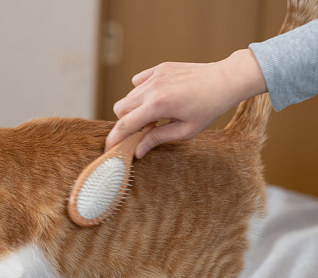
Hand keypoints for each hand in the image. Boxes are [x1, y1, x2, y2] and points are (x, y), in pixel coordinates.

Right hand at [104, 49, 266, 158]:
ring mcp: (155, 75)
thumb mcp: (186, 130)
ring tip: (157, 114)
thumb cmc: (210, 108)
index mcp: (158, 105)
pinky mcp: (159, 67)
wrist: (226, 79)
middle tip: (146, 129)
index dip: (115, 138)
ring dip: (136, 108)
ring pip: (129, 95)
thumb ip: (158, 139)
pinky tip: (159, 97)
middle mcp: (152, 88)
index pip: (125, 124)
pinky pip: (138, 81)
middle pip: (120, 108)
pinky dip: (142, 92)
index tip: (110, 148)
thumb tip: (138, 151)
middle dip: (127, 122)